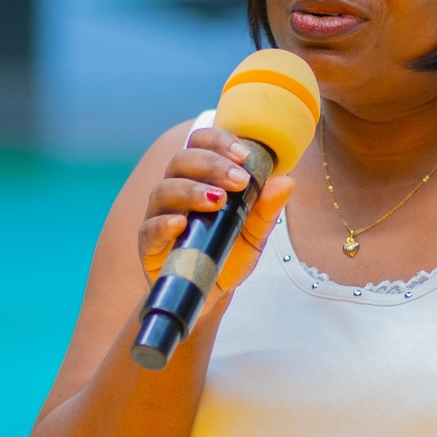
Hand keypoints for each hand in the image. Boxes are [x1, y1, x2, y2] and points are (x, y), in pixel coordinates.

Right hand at [138, 127, 294, 292]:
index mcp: (199, 178)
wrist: (210, 294)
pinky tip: (180, 224)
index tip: (244, 155)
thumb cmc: (228, 255)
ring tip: (217, 200)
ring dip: (191, 190)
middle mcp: (176, 190)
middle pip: (181, 160)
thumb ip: (267, 208)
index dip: (219, 141)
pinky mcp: (149, 244)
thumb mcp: (254, 233)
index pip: (201, 144)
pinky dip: (163, 223)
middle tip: (239, 180)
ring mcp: (160, 216)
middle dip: (212, 165)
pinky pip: (149, 228)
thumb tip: (288, 181)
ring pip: (164, 190)